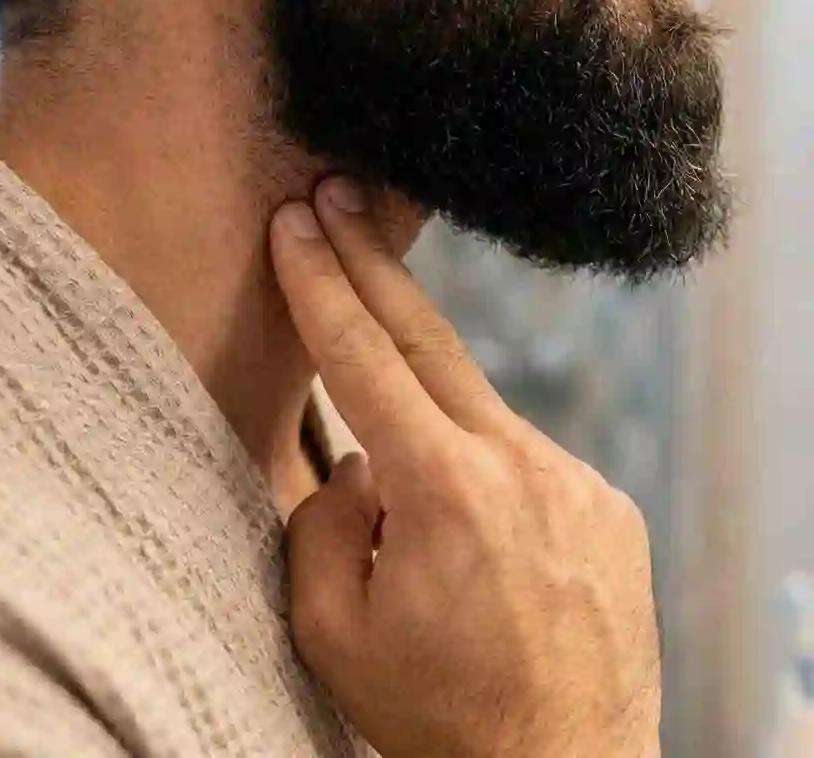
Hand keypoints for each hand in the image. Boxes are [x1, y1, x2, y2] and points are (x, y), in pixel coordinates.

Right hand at [271, 178, 660, 757]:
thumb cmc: (438, 718)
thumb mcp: (332, 631)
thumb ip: (324, 522)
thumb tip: (359, 465)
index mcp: (444, 490)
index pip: (363, 357)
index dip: (321, 282)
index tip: (296, 221)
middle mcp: (520, 465)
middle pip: (428, 336)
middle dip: (371, 262)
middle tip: (338, 196)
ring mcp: (573, 479)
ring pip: (474, 410)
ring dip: (425, 410)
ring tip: (401, 481)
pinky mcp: (605, 503)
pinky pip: (520, 457)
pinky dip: (479, 468)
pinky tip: (474, 537)